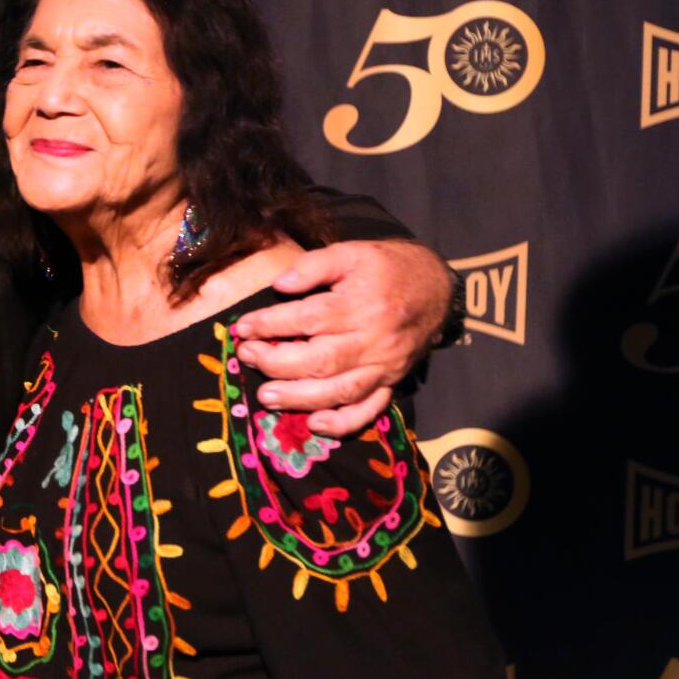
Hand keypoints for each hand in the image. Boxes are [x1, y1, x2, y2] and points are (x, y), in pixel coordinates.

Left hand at [230, 239, 451, 437]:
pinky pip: (370, 409)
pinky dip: (343, 423)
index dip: (271, 325)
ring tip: (266, 397)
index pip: (308, 319)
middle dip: (277, 363)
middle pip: (320, 360)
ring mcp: (384, 366)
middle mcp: (372, 340)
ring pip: (340, 391)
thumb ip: (314, 266)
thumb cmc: (386, 268)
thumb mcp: (351, 252)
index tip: (243, 328)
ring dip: (299, 399)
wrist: (435, 288)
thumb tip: (279, 284)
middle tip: (247, 358)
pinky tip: (315, 425)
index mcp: (359, 304)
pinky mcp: (392, 382)